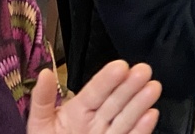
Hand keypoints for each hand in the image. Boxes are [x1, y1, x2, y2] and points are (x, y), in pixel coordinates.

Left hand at [27, 61, 160, 133]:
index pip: (96, 91)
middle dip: (130, 86)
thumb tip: (45, 73)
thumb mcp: (40, 123)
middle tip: (144, 69)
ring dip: (140, 103)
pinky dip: (142, 129)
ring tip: (154, 87)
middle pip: (115, 101)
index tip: (121, 66)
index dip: (108, 79)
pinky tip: (152, 114)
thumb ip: (43, 100)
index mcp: (78, 111)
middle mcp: (96, 121)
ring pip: (126, 118)